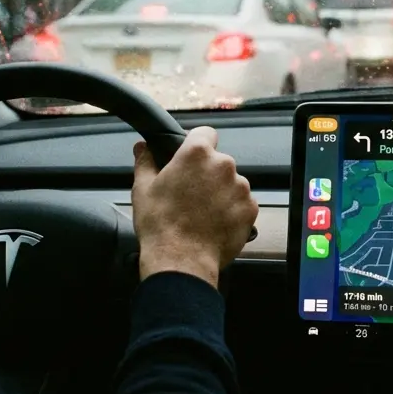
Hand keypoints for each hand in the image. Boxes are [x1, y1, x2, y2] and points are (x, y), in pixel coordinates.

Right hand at [132, 127, 255, 287]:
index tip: (190, 157)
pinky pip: (241, 202)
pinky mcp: (250, 208)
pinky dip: (231, 210)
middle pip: (218, 161)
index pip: (205, 133)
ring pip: (231, 182)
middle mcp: (223, 165)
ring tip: (201, 212)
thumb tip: (142, 147)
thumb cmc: (161, 224)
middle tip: (190, 194)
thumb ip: (145, 161)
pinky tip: (214, 222)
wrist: (182, 260)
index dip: (197, 143)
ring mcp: (240, 187)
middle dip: (206, 173)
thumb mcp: (143, 188)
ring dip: (220, 192)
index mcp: (196, 154)